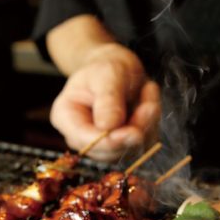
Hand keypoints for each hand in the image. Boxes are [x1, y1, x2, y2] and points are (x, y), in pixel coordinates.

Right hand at [50, 43, 160, 161]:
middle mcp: (81, 137)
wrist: (117, 69)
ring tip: (148, 92)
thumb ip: (108, 99)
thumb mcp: (107, 74)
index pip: (85, 141)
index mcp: (66, 118)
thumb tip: (109, 127)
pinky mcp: (123, 147)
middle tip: (150, 105)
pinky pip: (144, 144)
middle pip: (110, 151)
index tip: (134, 132)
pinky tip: (149, 100)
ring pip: (130, 150)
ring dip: (147, 124)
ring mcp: (102, 145)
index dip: (110, 142)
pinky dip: (153, 124)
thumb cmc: (106, 68)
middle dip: (135, 130)